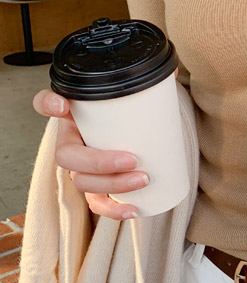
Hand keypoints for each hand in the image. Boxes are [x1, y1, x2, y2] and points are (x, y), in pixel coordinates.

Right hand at [33, 89, 147, 218]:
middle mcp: (70, 143)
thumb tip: (166, 71)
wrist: (138, 137)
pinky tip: (133, 210)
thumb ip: (144, 78)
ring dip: (112, 185)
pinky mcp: (96, 190)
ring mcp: (80, 169)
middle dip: (99, 162)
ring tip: (143, 179)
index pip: (45, 103)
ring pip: (82, 183)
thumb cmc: (129, 115)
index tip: (63, 104)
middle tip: (133, 158)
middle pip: (68, 157)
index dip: (48, 104)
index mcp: (72, 115)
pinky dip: (114, 210)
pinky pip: (97, 205)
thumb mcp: (131, 95)